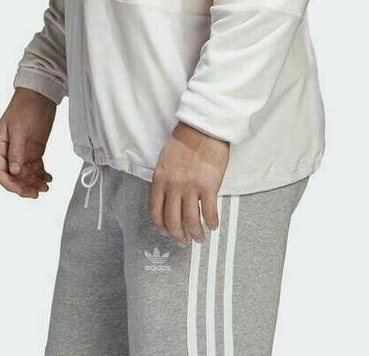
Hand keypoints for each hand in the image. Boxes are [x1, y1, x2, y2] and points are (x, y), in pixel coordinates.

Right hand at [0, 87, 56, 197]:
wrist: (40, 93)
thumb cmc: (25, 106)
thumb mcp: (19, 128)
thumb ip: (16, 151)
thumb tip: (15, 171)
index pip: (0, 172)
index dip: (10, 184)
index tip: (23, 190)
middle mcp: (9, 151)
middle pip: (13, 176)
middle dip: (23, 186)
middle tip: (36, 193)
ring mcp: (22, 151)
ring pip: (25, 174)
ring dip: (33, 182)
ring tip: (45, 186)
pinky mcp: (34, 149)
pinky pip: (35, 167)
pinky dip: (41, 175)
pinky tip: (48, 178)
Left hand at [150, 121, 229, 245]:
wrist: (203, 127)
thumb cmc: (186, 139)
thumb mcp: (166, 158)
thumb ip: (165, 178)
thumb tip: (169, 196)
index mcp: (160, 178)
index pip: (155, 210)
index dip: (161, 226)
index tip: (166, 232)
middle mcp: (173, 186)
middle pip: (172, 220)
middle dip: (178, 236)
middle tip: (183, 241)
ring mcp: (190, 187)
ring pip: (191, 221)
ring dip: (196, 233)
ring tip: (200, 237)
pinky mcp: (208, 186)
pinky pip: (209, 212)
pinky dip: (211, 223)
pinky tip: (213, 225)